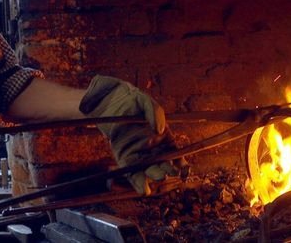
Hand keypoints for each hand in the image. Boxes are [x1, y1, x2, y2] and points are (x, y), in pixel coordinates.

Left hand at [80, 76, 179, 194]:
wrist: (110, 102)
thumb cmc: (131, 101)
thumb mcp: (145, 102)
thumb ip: (155, 112)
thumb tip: (160, 130)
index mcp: (164, 137)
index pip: (176, 153)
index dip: (180, 162)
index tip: (181, 166)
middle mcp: (154, 150)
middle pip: (164, 165)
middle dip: (166, 170)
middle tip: (166, 171)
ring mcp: (140, 156)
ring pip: (149, 172)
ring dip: (153, 178)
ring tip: (155, 180)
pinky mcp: (125, 160)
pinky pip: (133, 173)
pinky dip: (138, 182)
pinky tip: (142, 189)